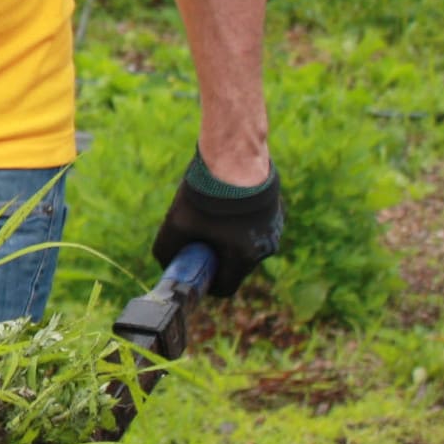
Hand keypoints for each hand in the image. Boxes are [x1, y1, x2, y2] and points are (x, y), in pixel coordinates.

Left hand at [152, 154, 283, 298]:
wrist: (234, 155)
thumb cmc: (206, 193)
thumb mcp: (176, 224)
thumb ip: (166, 251)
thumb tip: (165, 263)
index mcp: (244, 257)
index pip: (225, 287)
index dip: (206, 282)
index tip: (194, 268)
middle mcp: (266, 246)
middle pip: (236, 265)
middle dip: (216, 257)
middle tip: (198, 237)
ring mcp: (275, 227)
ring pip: (247, 244)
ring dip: (230, 238)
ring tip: (212, 215)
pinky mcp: (278, 209)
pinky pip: (256, 225)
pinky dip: (241, 221)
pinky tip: (226, 203)